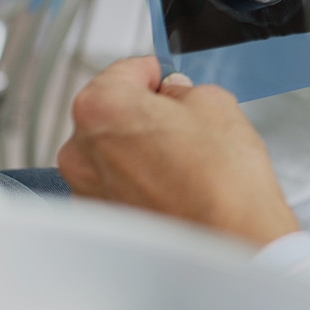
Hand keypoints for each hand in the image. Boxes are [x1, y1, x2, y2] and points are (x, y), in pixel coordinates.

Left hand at [58, 57, 299, 247]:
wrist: (229, 239)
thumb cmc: (221, 180)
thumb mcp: (214, 102)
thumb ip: (183, 88)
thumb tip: (176, 95)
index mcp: (101, 106)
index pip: (125, 70)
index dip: (156, 72)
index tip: (171, 81)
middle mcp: (80, 149)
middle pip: (111, 112)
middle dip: (145, 112)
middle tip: (184, 122)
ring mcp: (86, 189)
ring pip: (112, 151)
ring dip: (140, 148)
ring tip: (183, 159)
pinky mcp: (102, 219)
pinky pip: (117, 185)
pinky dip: (139, 181)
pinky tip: (173, 185)